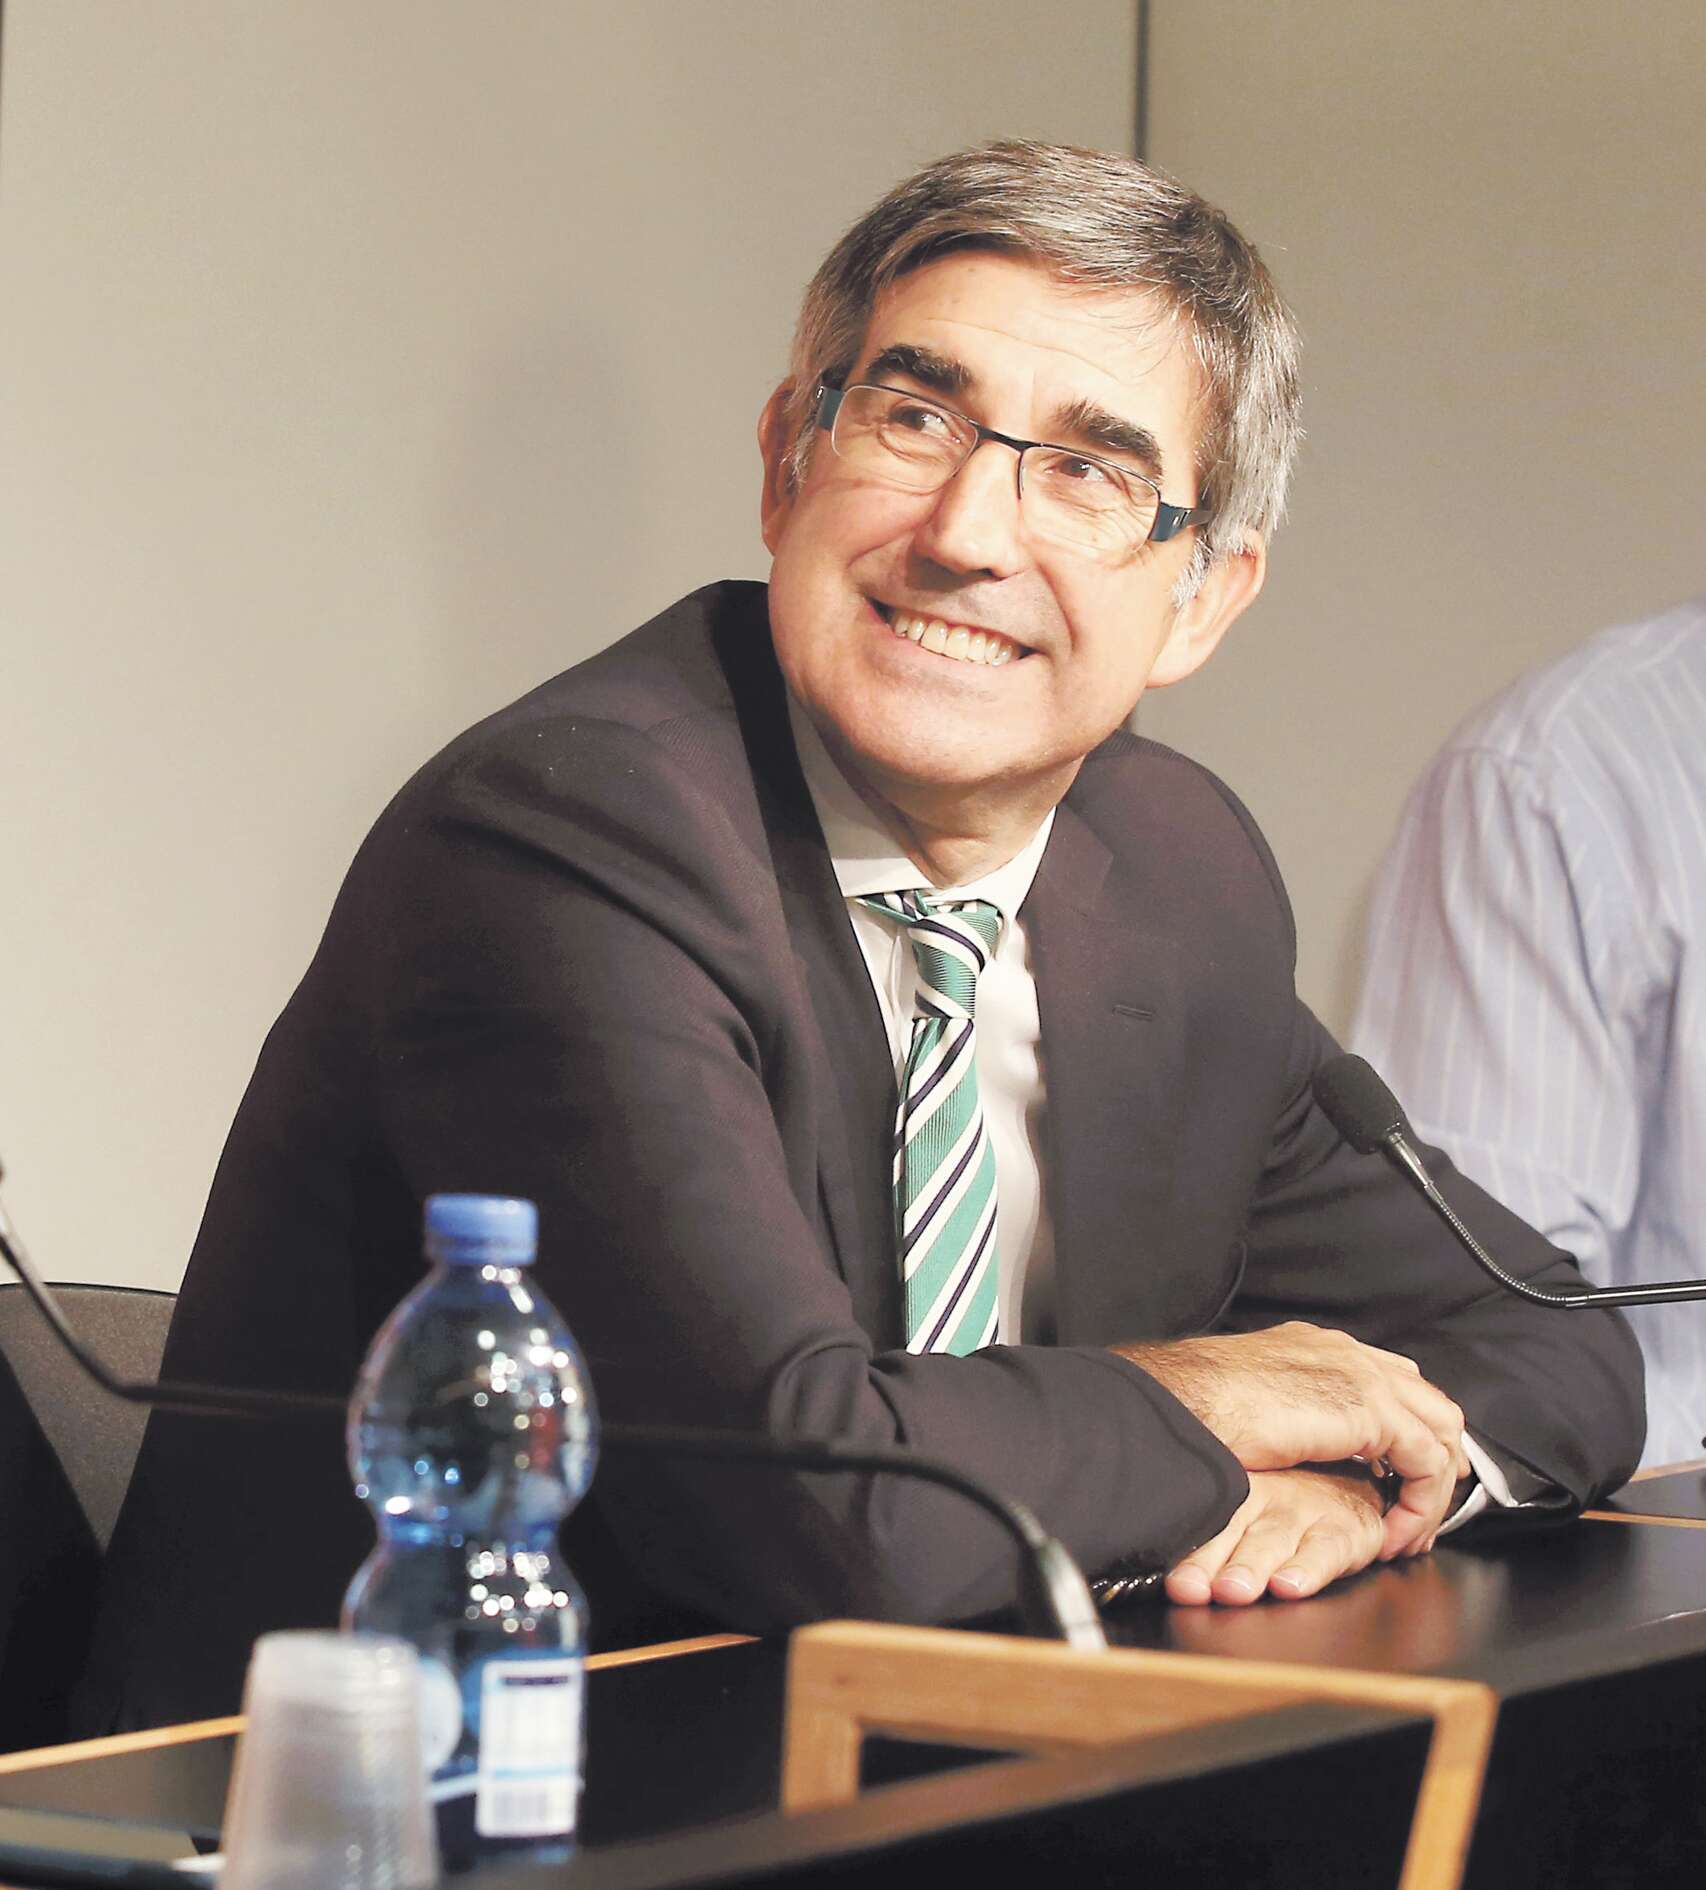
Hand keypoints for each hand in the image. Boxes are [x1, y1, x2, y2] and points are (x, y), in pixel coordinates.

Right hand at [1115, 1322, 1469, 1557]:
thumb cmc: (1196, 1406)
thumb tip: (1289, 1441)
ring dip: (1432, 1489)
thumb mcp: (1251, 1402)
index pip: (1392, 1378)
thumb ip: (1285, 1409)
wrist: (1182, 1401)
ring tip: (1407, 1533)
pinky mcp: (1371, 1410)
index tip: (1402, 1477)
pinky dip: (1420, 1504)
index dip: (1409, 1431)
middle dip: (1437, 1460)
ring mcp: (1363, 1375)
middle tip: (1420, 1512)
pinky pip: (1427, 1463)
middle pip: (1428, 1402)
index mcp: (1317, 1347)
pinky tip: (1393, 1534)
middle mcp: (1347, 1353)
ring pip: (1440, 1432)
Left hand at [1165, 1465, 1387, 1605]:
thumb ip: (1211, 1533)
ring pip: (1272, 1541)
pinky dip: (1309, 1568)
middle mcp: (1267, 1499)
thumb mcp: (1248, 1505)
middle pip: (1231, 1531)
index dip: (1186, 1551)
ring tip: (1233, 1590)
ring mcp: (1304, 1513)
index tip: (1170, 1579)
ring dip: (1251, 1566)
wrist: (1356, 1483)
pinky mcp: (1346, 1531)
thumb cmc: (1291, 1504)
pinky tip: (1290, 1585)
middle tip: (1190, 1588)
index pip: (1205, 1522)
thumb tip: (1161, 1570)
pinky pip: (1325, 1549)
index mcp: (1237, 1491)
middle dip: (1209, 1560)